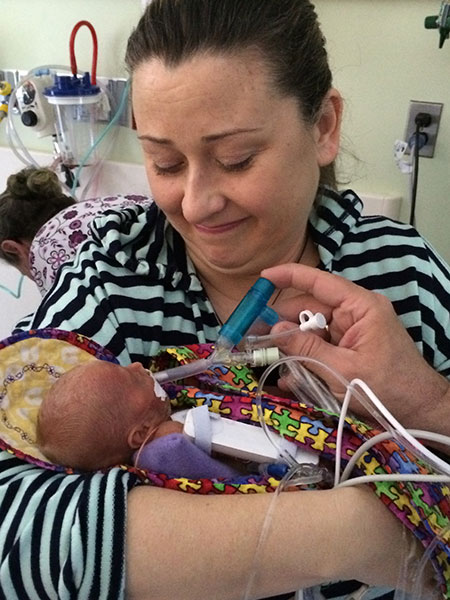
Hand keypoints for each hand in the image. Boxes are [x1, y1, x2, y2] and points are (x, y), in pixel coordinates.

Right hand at [261, 264, 449, 432]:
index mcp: (360, 307)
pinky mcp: (348, 349)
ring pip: (311, 331)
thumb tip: (274, 330)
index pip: (320, 282)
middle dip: (283, 324)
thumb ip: (306, 349)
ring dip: (292, 348)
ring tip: (271, 363)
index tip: (263, 278)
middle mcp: (355, 314)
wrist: (417, 412)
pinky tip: (289, 378)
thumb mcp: (342, 370)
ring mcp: (351, 332)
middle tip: (256, 337)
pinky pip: (319, 348)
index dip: (290, 276)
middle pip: (309, 310)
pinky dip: (304, 360)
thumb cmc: (388, 389)